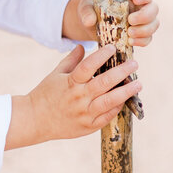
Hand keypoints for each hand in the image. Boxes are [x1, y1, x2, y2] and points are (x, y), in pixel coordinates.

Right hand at [5, 42, 140, 148]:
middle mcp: (78, 97)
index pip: (88, 66)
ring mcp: (84, 113)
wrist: (34, 120)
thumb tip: (83, 46)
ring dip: (126, 91)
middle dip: (122, 72)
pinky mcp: (88, 126)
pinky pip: (107, 116)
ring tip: (138, 83)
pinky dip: (117, 107)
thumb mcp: (55, 74)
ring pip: (110, 101)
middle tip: (134, 64)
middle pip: (104, 82)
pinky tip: (124, 100)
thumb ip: (71, 61)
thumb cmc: (45, 94)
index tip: (112, 47)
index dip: (101, 56)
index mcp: (70, 82)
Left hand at [64, 0, 159, 46]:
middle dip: (145, 16)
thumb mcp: (85, 6)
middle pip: (154, 8)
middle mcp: (139, 7)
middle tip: (130, 21)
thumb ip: (86, 11)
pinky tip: (130, 42)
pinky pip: (147, 38)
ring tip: (129, 35)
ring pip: (153, 24)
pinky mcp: (138, 35)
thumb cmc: (90, 9)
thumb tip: (90, 21)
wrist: (90, 24)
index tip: (136, 0)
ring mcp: (141, 21)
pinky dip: (142, 41)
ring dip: (144, 31)